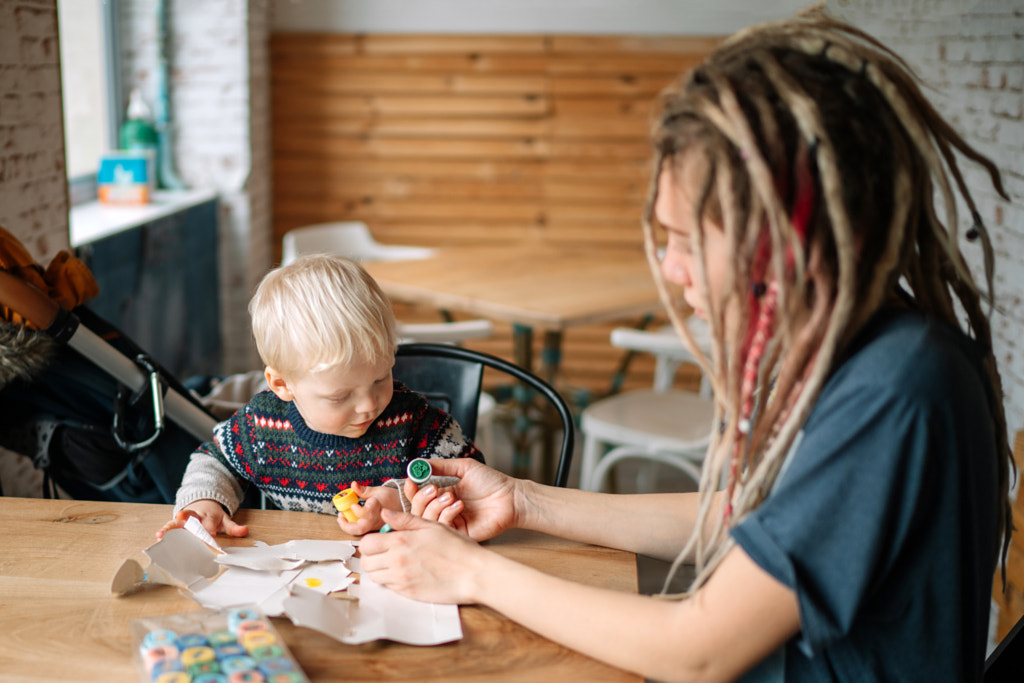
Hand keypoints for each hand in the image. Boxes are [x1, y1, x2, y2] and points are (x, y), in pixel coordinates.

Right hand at [155, 500, 247, 538]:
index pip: (210, 522)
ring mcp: (185, 519)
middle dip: (188, 520)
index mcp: (210, 516)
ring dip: (171, 526)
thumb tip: (245, 531)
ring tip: (163, 533)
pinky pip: (170, 526)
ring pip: (178, 522)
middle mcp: (196, 516)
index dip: (210, 527)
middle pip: (192, 518)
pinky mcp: (176, 523)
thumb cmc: (214, 517)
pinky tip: (158, 537)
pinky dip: (164, 530)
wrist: (202, 504)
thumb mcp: (225, 520)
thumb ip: (234, 527)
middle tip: (180, 520)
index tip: (210, 533)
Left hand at [336, 483, 402, 535]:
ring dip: (347, 526)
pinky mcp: (373, 529)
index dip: (358, 511)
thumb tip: (353, 485)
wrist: (402, 506)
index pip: (366, 513)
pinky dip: (352, 526)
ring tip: (342, 517)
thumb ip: (363, 490)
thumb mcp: (378, 491)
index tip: (353, 505)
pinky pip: (361, 531)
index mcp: (377, 509)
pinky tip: (348, 519)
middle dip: (347, 525)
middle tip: (340, 517)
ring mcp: (375, 526)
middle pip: (360, 528)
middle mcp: (376, 520)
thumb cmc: (391, 497)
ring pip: (359, 532)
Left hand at [357, 509, 484, 603]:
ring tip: (396, 564)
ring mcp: (401, 579)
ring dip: (380, 570)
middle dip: (372, 557)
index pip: (366, 544)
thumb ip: (405, 519)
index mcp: (401, 540)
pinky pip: (389, 587)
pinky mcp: (408, 593)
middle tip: (385, 553)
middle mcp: (397, 561)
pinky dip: (392, 581)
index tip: (380, 541)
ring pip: (374, 577)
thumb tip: (385, 513)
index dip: (370, 542)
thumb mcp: (432, 526)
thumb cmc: (457, 548)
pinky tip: (408, 573)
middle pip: (366, 562)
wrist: (473, 574)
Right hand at [419, 458, 517, 541]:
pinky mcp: (459, 534)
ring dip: (435, 506)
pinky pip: (442, 527)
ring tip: (452, 497)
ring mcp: (450, 523)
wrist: (510, 497)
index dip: (411, 490)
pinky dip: (446, 515)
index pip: (417, 495)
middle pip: (417, 509)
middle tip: (434, 489)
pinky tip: (459, 506)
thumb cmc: (491, 481)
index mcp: (442, 494)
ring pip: (426, 520)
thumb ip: (440, 466)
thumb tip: (417, 464)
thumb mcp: (464, 468)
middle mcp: (443, 509)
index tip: (411, 481)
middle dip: (421, 498)